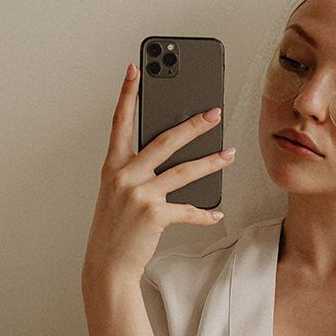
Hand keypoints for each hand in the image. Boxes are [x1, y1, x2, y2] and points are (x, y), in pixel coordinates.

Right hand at [81, 62, 234, 288]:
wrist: (107, 266)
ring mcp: (139, 195)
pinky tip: (217, 213)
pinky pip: (188, 210)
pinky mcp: (153, 215)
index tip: (134, 69)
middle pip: (164, 141)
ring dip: (211, 162)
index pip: (120, 122)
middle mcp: (124, 176)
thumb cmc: (114, 228)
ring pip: (183, 171)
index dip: (127, 94)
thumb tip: (169, 154)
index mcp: (112, 166)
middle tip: (214, 112)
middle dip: (193, 125)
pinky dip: (205, 214)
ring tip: (229, 154)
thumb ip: (136, 171)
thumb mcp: (117, 193)